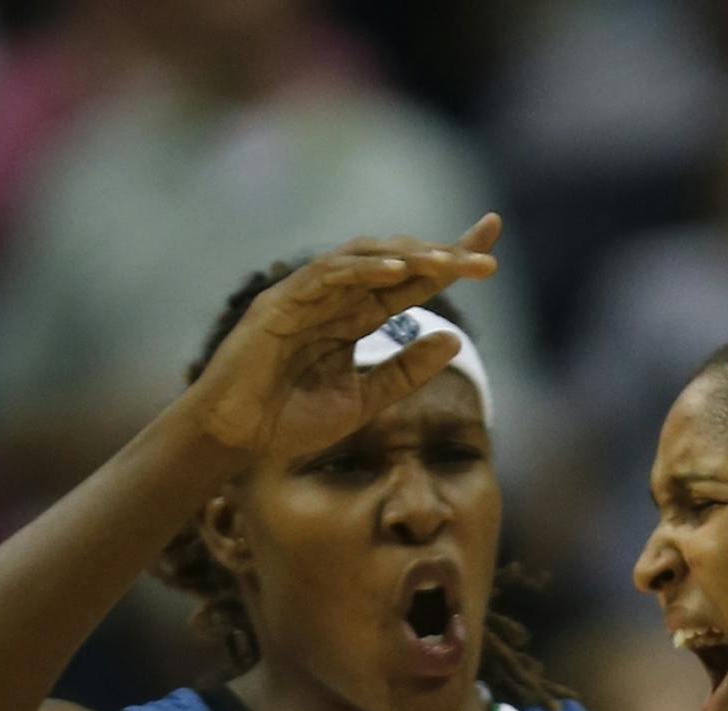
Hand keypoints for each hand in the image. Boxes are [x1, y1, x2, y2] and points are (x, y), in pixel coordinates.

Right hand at [181, 217, 501, 462]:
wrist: (237, 440)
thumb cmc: (291, 420)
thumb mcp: (366, 400)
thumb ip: (406, 370)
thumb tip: (454, 338)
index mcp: (354, 317)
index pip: (410, 282)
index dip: (448, 263)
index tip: (491, 254)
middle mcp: (333, 298)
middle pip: (394, 262)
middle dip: (440, 255)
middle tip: (486, 258)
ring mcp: (305, 296)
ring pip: (363, 259)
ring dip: (408, 257)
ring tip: (448, 262)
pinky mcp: (280, 303)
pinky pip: (325, 276)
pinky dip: (361, 270)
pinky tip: (398, 272)